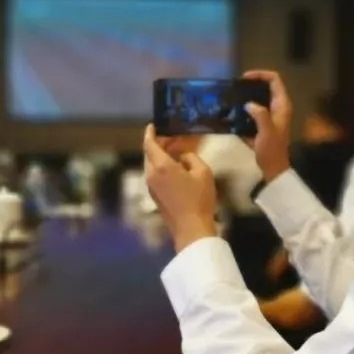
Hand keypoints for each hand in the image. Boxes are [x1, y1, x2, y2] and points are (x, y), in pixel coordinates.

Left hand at [143, 124, 217, 251]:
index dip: (150, 133)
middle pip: (149, 154)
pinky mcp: (154, 196)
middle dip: (158, 145)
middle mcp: (151, 175)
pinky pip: (155, 175)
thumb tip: (183, 158)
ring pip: (152, 165)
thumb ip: (191, 158)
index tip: (152, 125)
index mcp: (161, 166)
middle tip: (171, 139)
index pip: (150, 144)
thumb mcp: (203, 172)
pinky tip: (175, 169)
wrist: (191, 228)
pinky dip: (161, 168)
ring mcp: (151, 187)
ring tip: (175, 153)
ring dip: (160, 157)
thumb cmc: (199, 199)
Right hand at [241, 69, 292, 182]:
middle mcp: (278, 107)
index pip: (275, 80)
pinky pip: (254, 111)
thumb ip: (260, 115)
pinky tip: (233, 113)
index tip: (244, 78)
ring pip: (260, 99)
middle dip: (252, 84)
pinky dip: (245, 109)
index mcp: (282, 105)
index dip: (260, 74)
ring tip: (232, 97)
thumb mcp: (266, 131)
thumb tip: (249, 104)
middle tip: (236, 87)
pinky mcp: (264, 124)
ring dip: (247, 96)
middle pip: (267, 87)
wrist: (273, 168)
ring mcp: (272, 116)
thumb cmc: (272, 150)